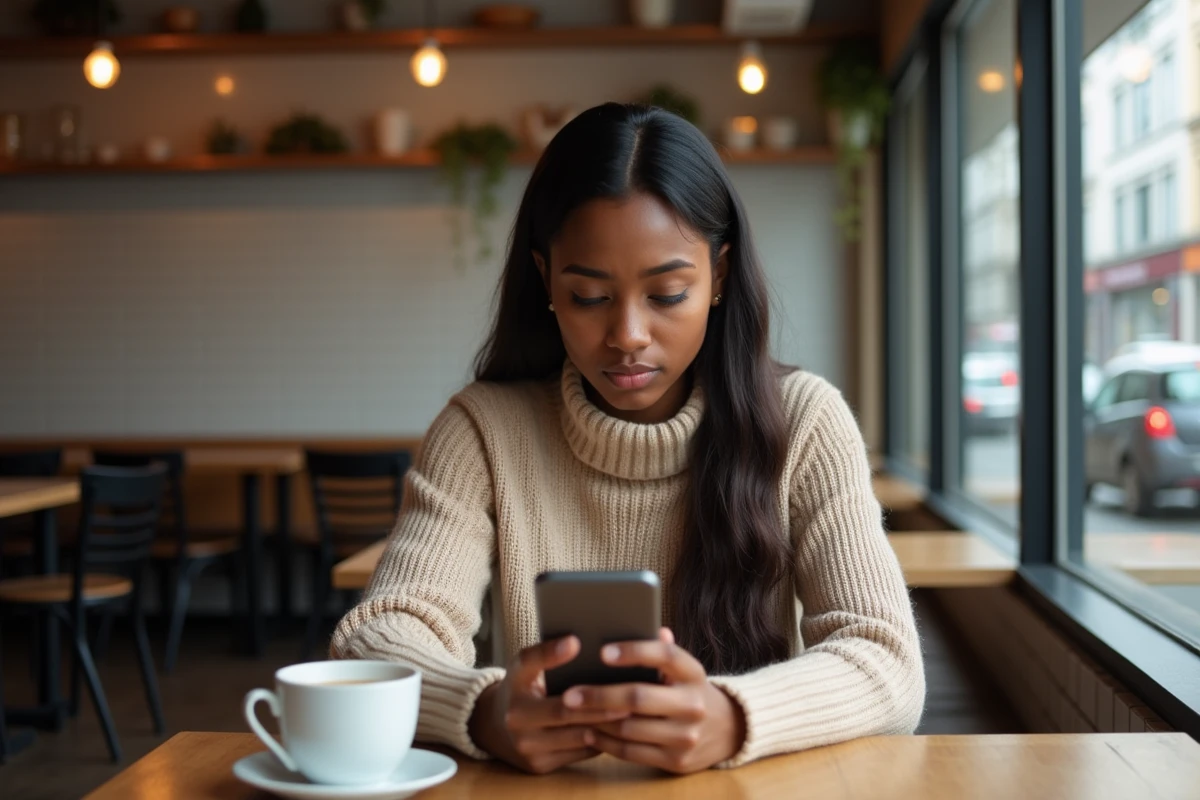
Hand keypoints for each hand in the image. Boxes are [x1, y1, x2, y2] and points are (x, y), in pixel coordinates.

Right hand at [468, 636, 630, 774]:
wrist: (492, 727)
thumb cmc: (519, 688)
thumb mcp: (523, 666)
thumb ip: (545, 653)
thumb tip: (575, 641)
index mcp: (515, 692)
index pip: (541, 678)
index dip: (560, 663)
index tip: (579, 644)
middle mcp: (518, 723)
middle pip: (567, 715)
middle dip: (601, 707)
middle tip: (631, 697)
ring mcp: (529, 749)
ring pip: (577, 738)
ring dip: (606, 726)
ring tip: (633, 713)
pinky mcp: (540, 767)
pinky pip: (578, 753)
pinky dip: (600, 741)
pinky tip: (619, 729)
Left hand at [562, 628, 745, 773]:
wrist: (728, 731)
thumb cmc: (689, 690)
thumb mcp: (684, 669)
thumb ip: (664, 649)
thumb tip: (650, 626)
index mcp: (694, 673)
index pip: (665, 655)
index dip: (634, 651)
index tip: (602, 651)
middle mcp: (694, 705)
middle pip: (639, 697)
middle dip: (599, 695)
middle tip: (570, 693)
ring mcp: (686, 736)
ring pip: (629, 728)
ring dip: (596, 720)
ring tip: (573, 712)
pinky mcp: (676, 761)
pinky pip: (631, 753)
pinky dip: (605, 743)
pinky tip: (589, 732)